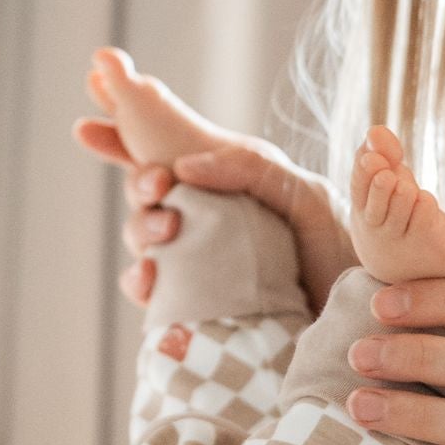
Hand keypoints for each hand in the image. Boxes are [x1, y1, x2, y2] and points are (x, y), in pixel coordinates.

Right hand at [73, 120, 355, 314]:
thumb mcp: (304, 194)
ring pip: (142, 237)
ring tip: (169, 234)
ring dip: (143, 230)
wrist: (360, 322)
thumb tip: (184, 167)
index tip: (84, 123)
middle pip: (144, 192)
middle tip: (160, 188)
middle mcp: (205, 219)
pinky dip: (142, 283)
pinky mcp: (196, 305)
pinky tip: (152, 281)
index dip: (120, 135)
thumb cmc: (341, 250)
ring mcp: (197, 262)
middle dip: (139, 184)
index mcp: (226, 182)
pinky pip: (151, 292)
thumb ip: (248, 168)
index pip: (163, 150)